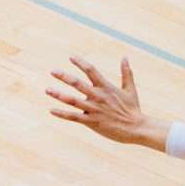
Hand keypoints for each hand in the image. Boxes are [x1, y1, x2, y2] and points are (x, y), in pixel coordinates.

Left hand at [47, 55, 167, 149]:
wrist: (137, 129)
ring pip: (72, 100)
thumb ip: (126, 73)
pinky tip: (51, 110)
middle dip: (64, 77)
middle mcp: (98, 96)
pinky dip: (62, 114)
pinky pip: (73, 117)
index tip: (70, 57)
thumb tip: (125, 57)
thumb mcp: (130, 89)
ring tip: (47, 90)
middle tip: (52, 71)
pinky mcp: (91, 121)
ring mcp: (94, 109)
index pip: (91, 71)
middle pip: (78, 84)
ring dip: (59, 95)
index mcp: (106, 87)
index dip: (80, 63)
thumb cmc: (134, 109)